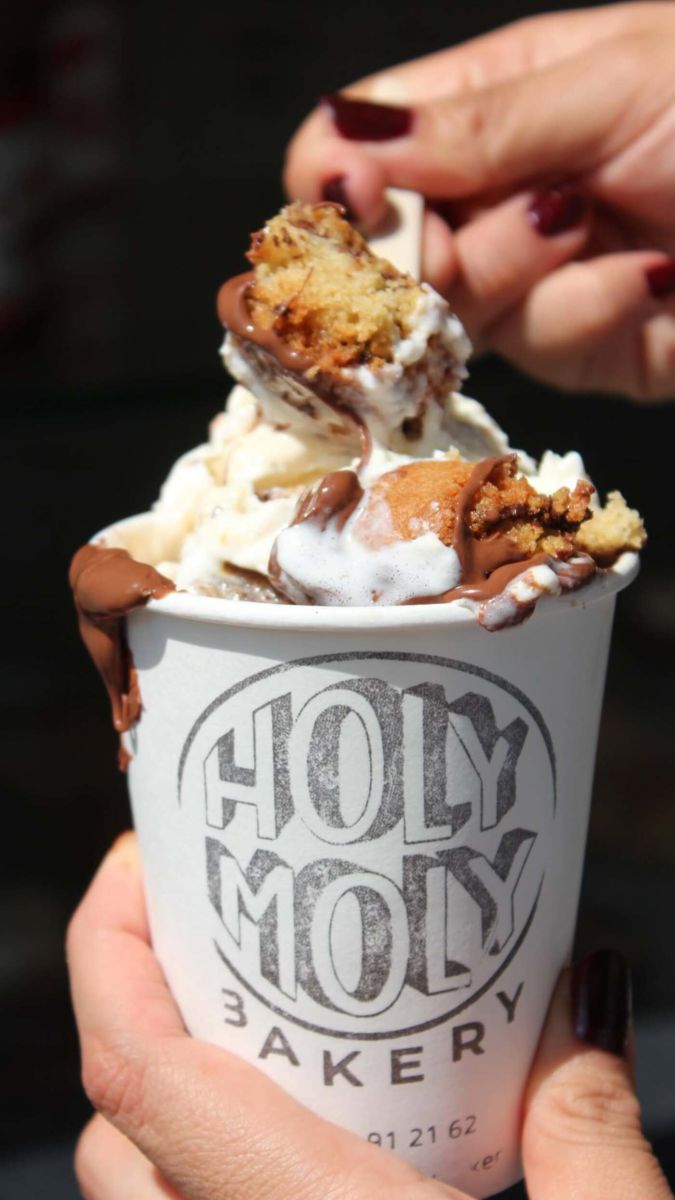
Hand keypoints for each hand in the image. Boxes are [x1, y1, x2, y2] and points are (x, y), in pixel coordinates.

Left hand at [68, 834, 671, 1198]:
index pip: (137, 1075)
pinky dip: (203, 1162)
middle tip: (220, 921)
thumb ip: (591, 1127)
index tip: (137, 864)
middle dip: (141, 999)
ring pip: (138, 1190)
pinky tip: (298, 1135)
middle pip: (121, 1120)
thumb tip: (589, 980)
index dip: (105, 950)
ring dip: (165, 1085)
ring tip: (253, 1013)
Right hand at [284, 3, 674, 398]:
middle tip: (466, 237)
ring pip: (458, 309)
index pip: (360, 148)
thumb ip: (470, 128)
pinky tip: (650, 277)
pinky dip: (590, 311)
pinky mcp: (579, 347)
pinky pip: (539, 348)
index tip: (352, 207)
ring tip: (592, 222)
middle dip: (427, 248)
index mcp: (488, 104)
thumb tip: (336, 145)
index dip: (338, 183)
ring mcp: (533, 279)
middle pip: (390, 248)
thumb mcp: (606, 84)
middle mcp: (497, 195)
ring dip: (522, 269)